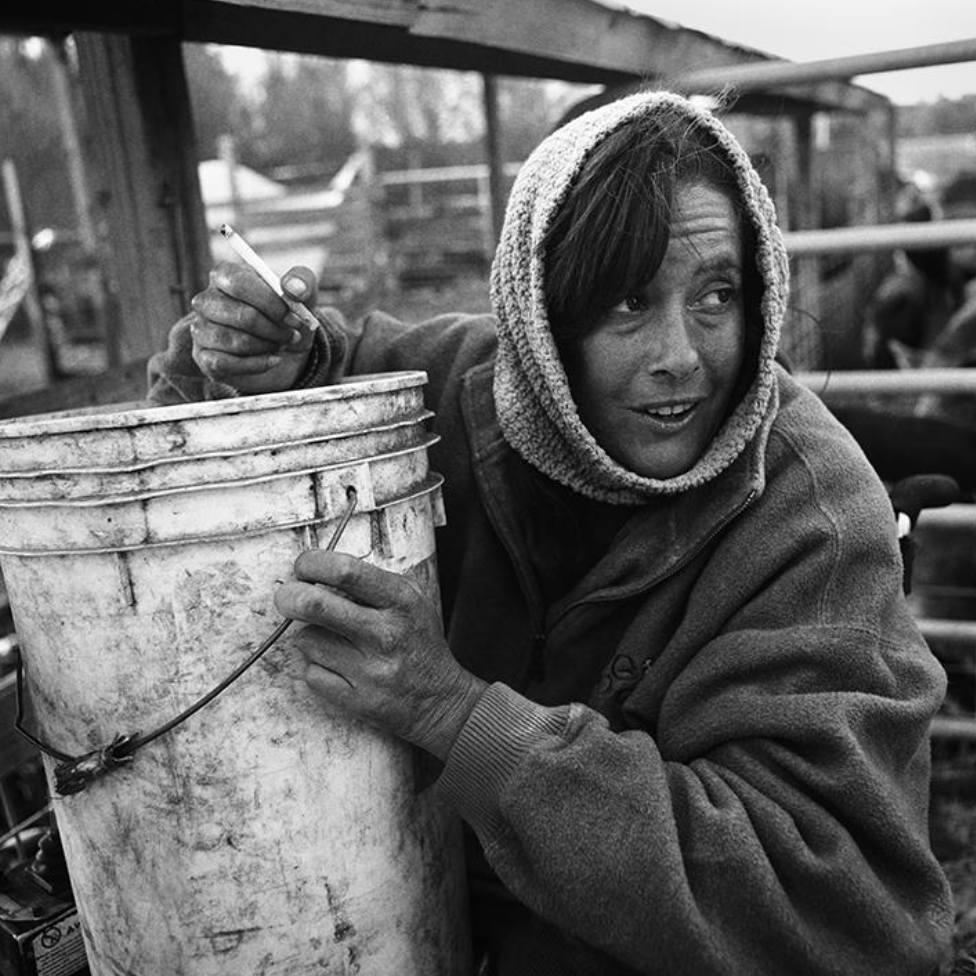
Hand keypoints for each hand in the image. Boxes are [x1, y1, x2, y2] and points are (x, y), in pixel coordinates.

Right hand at [189, 262, 319, 393]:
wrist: (287, 354)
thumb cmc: (288, 318)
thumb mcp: (303, 296)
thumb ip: (303, 282)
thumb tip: (294, 287)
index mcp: (225, 276)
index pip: (238, 283)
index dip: (270, 302)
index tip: (294, 318)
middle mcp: (206, 300)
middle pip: (239, 315)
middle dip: (273, 329)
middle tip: (290, 335)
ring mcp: (201, 330)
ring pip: (233, 341)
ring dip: (266, 346)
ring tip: (279, 345)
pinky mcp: (204, 358)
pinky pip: (224, 363)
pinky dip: (256, 365)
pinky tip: (272, 360)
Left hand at [274, 551, 487, 760]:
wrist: (441, 699)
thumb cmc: (418, 642)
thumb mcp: (410, 599)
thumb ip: (371, 582)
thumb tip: (319, 568)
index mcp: (401, 601)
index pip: (345, 571)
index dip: (313, 564)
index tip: (304, 567)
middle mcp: (386, 634)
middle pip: (315, 605)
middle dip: (290, 597)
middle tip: (288, 597)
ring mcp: (370, 670)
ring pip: (307, 640)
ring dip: (310, 636)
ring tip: (332, 639)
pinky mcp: (357, 700)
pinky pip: (312, 674)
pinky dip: (317, 667)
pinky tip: (338, 666)